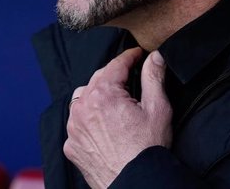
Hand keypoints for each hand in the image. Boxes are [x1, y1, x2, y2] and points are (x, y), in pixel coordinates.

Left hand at [64, 48, 172, 188]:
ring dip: (96, 95)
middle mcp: (82, 107)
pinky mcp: (71, 145)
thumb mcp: (158, 109)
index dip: (129, 57)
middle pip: (97, 80)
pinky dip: (87, 119)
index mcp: (103, 95)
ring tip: (114, 100)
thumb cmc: (148, 150)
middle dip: (113, 76)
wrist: (136, 184)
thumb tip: (155, 56)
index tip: (137, 54)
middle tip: (129, 77)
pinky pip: (76, 123)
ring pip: (82, 99)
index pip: (115, 65)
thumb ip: (154, 78)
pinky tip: (102, 124)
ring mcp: (74, 127)